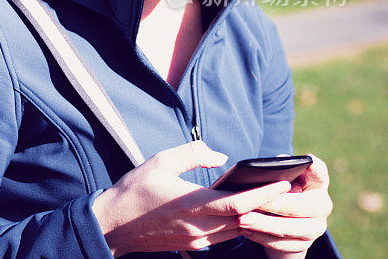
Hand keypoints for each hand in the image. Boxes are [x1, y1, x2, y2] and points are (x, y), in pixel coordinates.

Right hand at [92, 141, 291, 255]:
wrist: (115, 224)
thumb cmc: (135, 190)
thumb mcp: (160, 161)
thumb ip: (192, 153)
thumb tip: (220, 155)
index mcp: (191, 204)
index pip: (238, 203)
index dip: (264, 193)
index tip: (282, 182)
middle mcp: (199, 226)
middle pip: (245, 219)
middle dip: (267, 205)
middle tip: (285, 189)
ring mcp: (198, 240)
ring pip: (238, 230)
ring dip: (254, 216)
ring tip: (270, 199)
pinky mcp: (194, 245)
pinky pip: (225, 236)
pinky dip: (238, 224)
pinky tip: (242, 212)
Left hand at [238, 154, 332, 258]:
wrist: (284, 221)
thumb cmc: (279, 191)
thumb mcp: (280, 178)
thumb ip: (278, 170)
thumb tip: (268, 166)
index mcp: (316, 184)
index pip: (320, 173)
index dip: (315, 167)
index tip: (307, 161)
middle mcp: (321, 206)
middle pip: (299, 206)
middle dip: (273, 204)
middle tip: (250, 204)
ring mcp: (315, 228)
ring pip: (289, 228)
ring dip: (263, 224)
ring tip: (242, 220)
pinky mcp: (304, 245)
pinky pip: (282, 244)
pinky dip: (262, 238)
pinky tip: (246, 231)